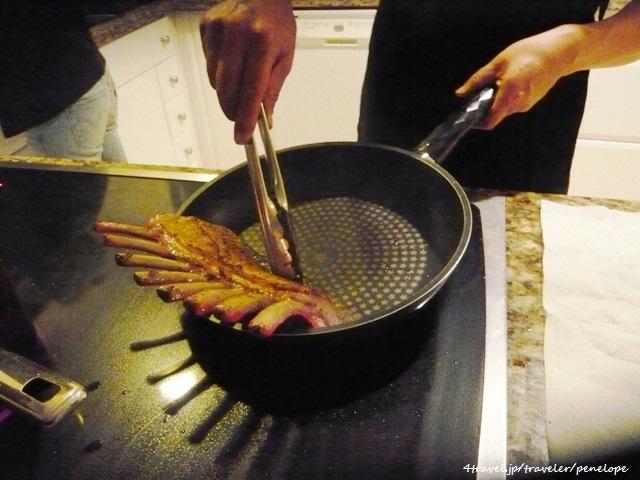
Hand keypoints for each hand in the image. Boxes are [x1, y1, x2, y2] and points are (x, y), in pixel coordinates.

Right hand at [200, 0, 295, 143]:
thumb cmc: (276, 22)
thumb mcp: (285, 55)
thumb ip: (273, 87)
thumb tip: (264, 116)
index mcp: (262, 43)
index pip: (251, 91)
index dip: (245, 118)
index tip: (242, 136)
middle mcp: (238, 35)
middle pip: (227, 90)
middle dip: (233, 110)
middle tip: (240, 117)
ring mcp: (218, 30)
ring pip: (215, 80)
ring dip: (226, 90)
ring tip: (240, 78)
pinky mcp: (206, 27)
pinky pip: (208, 63)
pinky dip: (219, 71)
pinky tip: (231, 60)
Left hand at [456, 26, 581, 128]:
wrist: (560, 52)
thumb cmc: (530, 53)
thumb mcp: (498, 63)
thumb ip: (478, 80)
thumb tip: (461, 93)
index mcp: (509, 95)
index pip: (489, 121)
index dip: (477, 122)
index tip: (469, 115)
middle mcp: (518, 104)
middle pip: (496, 115)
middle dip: (486, 107)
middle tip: (483, 90)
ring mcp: (527, 104)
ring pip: (505, 109)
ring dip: (497, 100)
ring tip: (500, 80)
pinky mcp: (532, 101)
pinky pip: (514, 104)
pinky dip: (508, 97)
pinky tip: (512, 81)